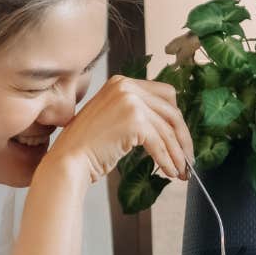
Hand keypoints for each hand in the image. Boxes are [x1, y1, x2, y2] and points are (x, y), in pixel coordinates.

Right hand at [52, 75, 194, 182]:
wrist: (68, 160)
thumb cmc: (88, 147)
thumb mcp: (113, 119)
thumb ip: (137, 113)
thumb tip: (170, 127)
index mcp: (122, 82)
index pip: (165, 95)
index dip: (176, 119)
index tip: (181, 139)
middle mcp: (126, 86)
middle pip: (171, 111)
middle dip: (182, 138)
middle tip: (187, 159)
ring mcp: (130, 101)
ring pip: (167, 130)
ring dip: (177, 154)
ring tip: (181, 171)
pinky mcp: (134, 121)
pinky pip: (160, 143)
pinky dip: (168, 160)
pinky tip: (169, 172)